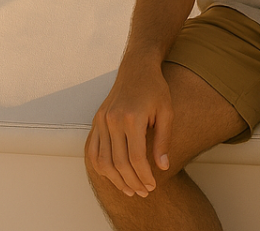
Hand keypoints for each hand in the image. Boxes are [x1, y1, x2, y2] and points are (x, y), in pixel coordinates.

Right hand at [85, 64, 173, 197]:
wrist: (137, 68)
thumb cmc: (156, 89)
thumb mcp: (167, 111)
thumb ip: (163, 140)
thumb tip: (163, 167)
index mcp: (132, 118)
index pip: (135, 158)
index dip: (144, 175)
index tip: (152, 185)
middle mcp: (113, 121)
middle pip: (119, 163)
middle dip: (131, 182)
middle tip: (143, 192)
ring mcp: (101, 121)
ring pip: (103, 161)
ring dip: (115, 179)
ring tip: (130, 188)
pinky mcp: (96, 120)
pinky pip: (93, 151)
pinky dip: (101, 167)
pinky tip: (113, 175)